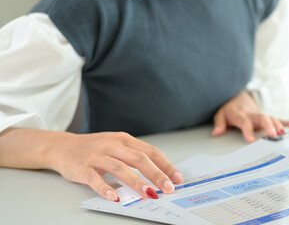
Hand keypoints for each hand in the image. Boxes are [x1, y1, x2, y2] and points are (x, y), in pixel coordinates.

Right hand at [51, 132, 183, 201]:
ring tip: (148, 193)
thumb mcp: (117, 146)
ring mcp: (96, 155)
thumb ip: (136, 155)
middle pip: (139, 159)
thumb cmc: (94, 148)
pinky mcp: (81, 167)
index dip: (166, 165)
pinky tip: (114, 197)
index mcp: (124, 140)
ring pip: (120, 168)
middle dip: (156, 174)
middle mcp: (112, 145)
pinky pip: (94, 178)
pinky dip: (104, 188)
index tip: (178, 178)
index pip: (150, 152)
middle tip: (168, 188)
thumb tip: (161, 169)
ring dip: (136, 181)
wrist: (60, 146)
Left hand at [212, 90, 288, 141]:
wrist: (237, 97)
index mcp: (240, 114)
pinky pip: (278, 119)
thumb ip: (219, 124)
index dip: (248, 130)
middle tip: (274, 135)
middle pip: (262, 118)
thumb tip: (217, 133)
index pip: (244, 122)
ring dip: (278, 125)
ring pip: (271, 118)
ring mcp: (261, 115)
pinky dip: (288, 122)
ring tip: (283, 133)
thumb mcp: (220, 114)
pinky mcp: (266, 117)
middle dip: (268, 126)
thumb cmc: (229, 109)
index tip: (251, 140)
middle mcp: (252, 114)